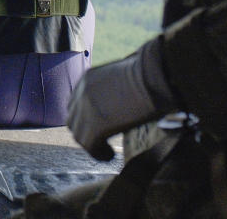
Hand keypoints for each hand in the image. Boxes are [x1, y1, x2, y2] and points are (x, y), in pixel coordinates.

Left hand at [67, 36, 175, 160]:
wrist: (153, 75)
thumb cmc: (149, 70)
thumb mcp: (124, 71)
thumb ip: (117, 81)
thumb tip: (127, 86)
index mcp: (88, 78)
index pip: (77, 102)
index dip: (85, 116)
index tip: (99, 125)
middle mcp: (82, 93)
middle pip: (74, 119)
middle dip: (84, 131)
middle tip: (100, 141)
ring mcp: (86, 110)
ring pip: (79, 135)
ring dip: (91, 145)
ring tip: (105, 152)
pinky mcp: (96, 126)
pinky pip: (90, 146)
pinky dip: (98, 154)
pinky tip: (110, 156)